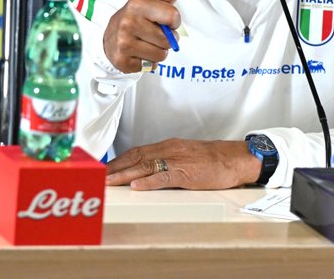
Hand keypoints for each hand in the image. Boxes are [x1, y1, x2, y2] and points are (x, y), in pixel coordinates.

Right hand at [104, 0, 189, 72]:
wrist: (110, 38)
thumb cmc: (139, 17)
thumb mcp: (154, 1)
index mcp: (137, 4)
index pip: (173, 17)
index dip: (173, 21)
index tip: (163, 19)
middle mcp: (128, 22)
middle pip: (169, 40)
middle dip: (166, 39)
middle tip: (152, 33)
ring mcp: (123, 43)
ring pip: (161, 55)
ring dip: (158, 52)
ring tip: (145, 43)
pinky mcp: (122, 61)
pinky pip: (151, 66)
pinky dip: (148, 62)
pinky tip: (138, 53)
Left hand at [105, 138, 261, 189]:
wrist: (235, 158)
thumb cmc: (214, 159)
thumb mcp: (187, 157)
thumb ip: (169, 162)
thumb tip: (151, 173)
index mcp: (169, 146)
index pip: (137, 151)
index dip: (119, 160)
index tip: (105, 169)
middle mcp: (169, 150)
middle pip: (135, 157)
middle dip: (115, 168)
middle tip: (97, 176)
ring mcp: (177, 161)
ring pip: (144, 166)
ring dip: (124, 175)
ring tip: (108, 183)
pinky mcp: (186, 173)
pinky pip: (163, 177)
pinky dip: (148, 182)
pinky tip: (136, 187)